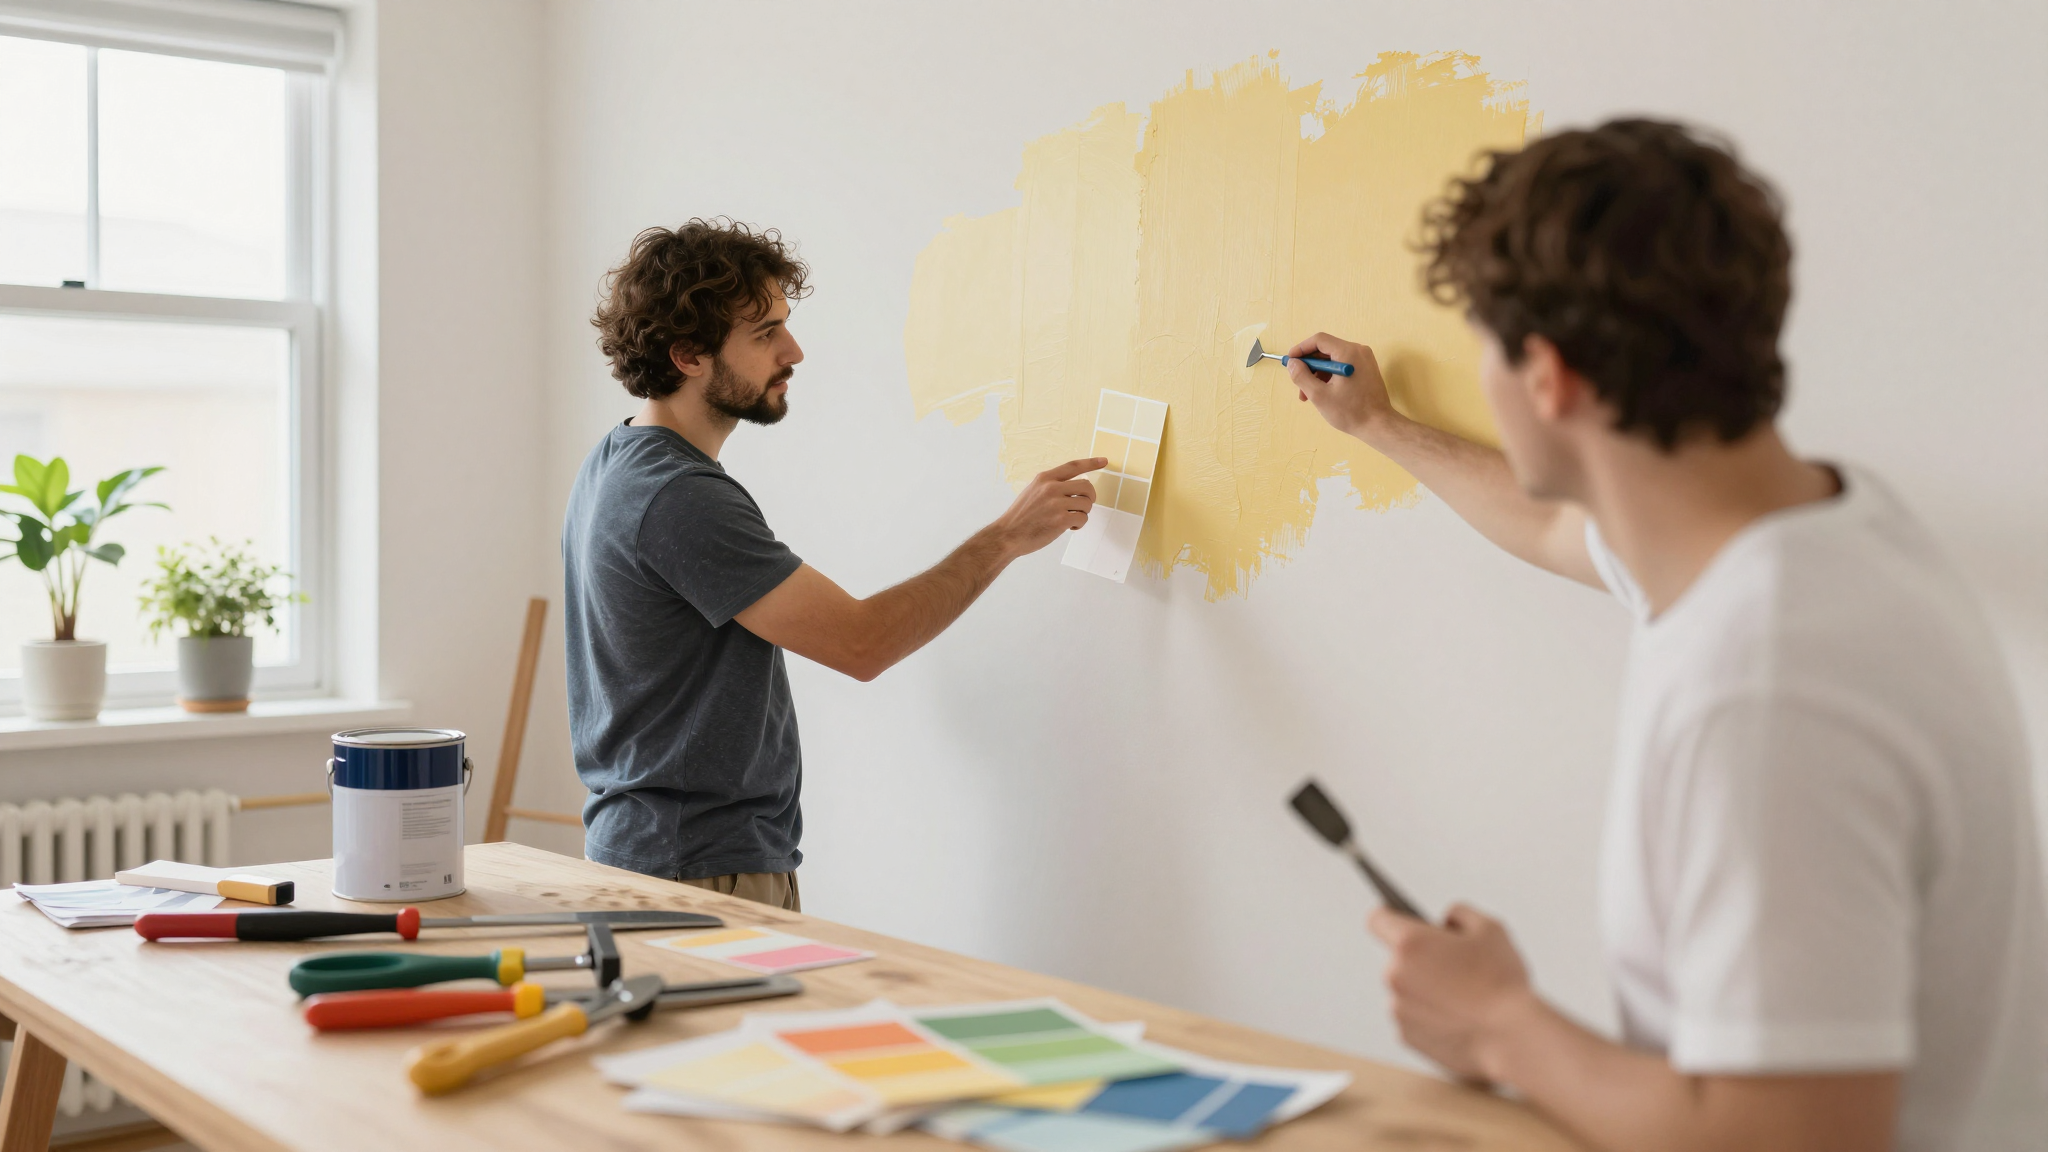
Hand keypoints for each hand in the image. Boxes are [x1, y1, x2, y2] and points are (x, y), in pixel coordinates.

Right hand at [989, 457, 1105, 557]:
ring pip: (1087, 503)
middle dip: (1090, 497)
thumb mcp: (1032, 492)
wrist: (1008, 535)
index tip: (1104, 461)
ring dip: (1083, 513)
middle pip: (1087, 486)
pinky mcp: (1060, 520)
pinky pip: (1082, 518)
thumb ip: (1051, 486)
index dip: (1091, 462)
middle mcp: (1051, 487)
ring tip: (1071, 519)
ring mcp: (1056, 503)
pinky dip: (1079, 525)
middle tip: (1082, 507)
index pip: (1073, 466)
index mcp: (1045, 478)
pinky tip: (1068, 528)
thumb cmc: (1021, 516)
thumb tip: (1074, 487)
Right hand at [1285, 332, 1397, 438]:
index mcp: (1348, 352)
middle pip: (1326, 350)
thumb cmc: (1350, 412)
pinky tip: (1322, 393)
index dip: (1301, 349)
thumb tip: (1292, 363)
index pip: (1319, 340)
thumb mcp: (1319, 395)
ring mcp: (1364, 359)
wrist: (1378, 425)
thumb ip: (1302, 376)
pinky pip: (1341, 366)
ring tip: (1308, 395)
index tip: (1289, 361)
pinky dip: (1329, 377)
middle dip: (1309, 366)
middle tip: (1297, 383)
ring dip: (1317, 374)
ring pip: (1332, 360)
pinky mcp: (1366, 369)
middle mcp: (1358, 350)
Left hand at [1369, 903, 1535, 1083]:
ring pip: (1407, 990)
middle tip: (1456, 966)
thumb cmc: (1502, 984)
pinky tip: (1459, 1018)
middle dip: (1422, 959)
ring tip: (1462, 997)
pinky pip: (1413, 1017)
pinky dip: (1430, 1017)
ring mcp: (1398, 1008)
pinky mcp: (1406, 1036)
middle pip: (1398, 958)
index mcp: (1410, 943)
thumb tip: (1446, 920)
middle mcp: (1394, 975)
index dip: (1391, 917)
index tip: (1402, 921)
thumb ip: (1459, 913)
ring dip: (1426, 990)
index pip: (1378, 919)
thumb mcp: (1490, 928)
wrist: (1511, 1039)